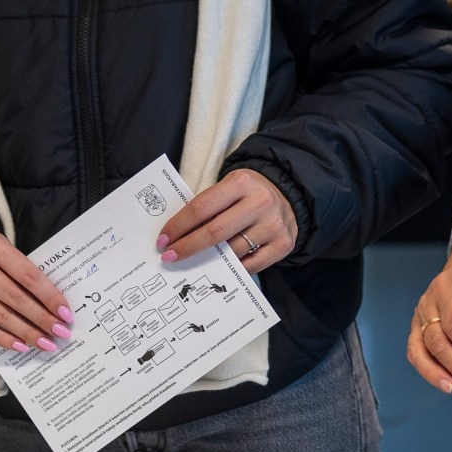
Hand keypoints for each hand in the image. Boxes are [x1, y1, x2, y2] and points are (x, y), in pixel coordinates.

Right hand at [0, 230, 71, 352]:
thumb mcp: (2, 249)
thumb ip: (22, 271)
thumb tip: (52, 306)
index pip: (28, 275)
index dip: (49, 297)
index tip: (65, 314)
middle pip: (15, 298)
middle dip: (41, 319)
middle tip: (60, 333)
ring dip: (26, 333)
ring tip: (45, 343)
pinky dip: (3, 338)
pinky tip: (21, 345)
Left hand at [157, 169, 296, 273]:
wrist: (289, 194)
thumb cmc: (248, 193)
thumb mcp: (229, 187)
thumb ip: (209, 206)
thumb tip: (178, 235)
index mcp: (241, 183)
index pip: (201, 207)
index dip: (178, 226)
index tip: (163, 240)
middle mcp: (260, 202)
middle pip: (215, 232)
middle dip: (188, 247)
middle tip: (169, 256)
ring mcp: (273, 225)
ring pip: (233, 251)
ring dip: (209, 261)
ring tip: (193, 263)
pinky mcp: (284, 244)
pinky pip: (252, 265)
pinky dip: (233, 269)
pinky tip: (220, 269)